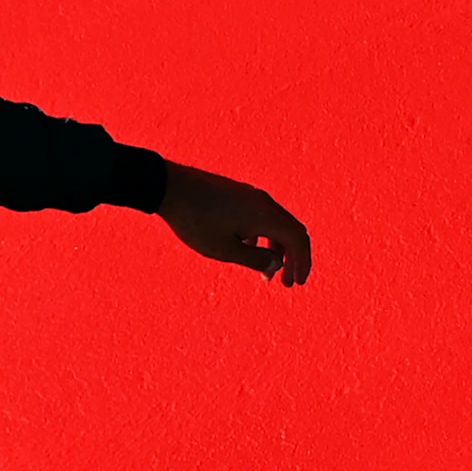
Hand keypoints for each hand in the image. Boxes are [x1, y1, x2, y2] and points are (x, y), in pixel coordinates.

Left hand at [158, 162, 313, 285]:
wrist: (170, 187)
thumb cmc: (195, 221)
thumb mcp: (224, 249)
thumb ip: (255, 259)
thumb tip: (277, 264)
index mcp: (265, 216)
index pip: (298, 240)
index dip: (302, 263)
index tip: (296, 283)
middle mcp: (263, 203)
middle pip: (292, 232)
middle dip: (293, 259)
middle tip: (286, 282)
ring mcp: (251, 197)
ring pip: (277, 225)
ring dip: (277, 249)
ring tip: (267, 273)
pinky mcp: (239, 195)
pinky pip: (263, 217)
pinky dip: (264, 237)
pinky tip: (248, 248)